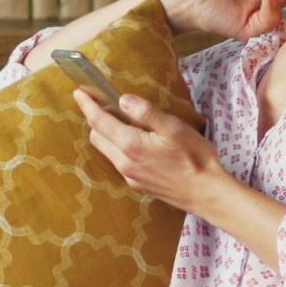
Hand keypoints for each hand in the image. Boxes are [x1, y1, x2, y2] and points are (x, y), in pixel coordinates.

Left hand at [75, 87, 222, 211]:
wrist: (206, 193)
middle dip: (96, 119)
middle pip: (97, 137)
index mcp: (130, 145)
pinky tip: (136, 142)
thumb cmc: (195, 158)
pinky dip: (119, 147)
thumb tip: (123, 100)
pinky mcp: (139, 185)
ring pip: (107, 151)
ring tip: (121, 120)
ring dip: (107, 134)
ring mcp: (130, 176)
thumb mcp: (173, 127)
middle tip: (104, 103)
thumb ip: (146, 112)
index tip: (79, 92)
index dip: (87, 105)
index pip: (99, 121)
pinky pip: (120, 162)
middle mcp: (124, 163)